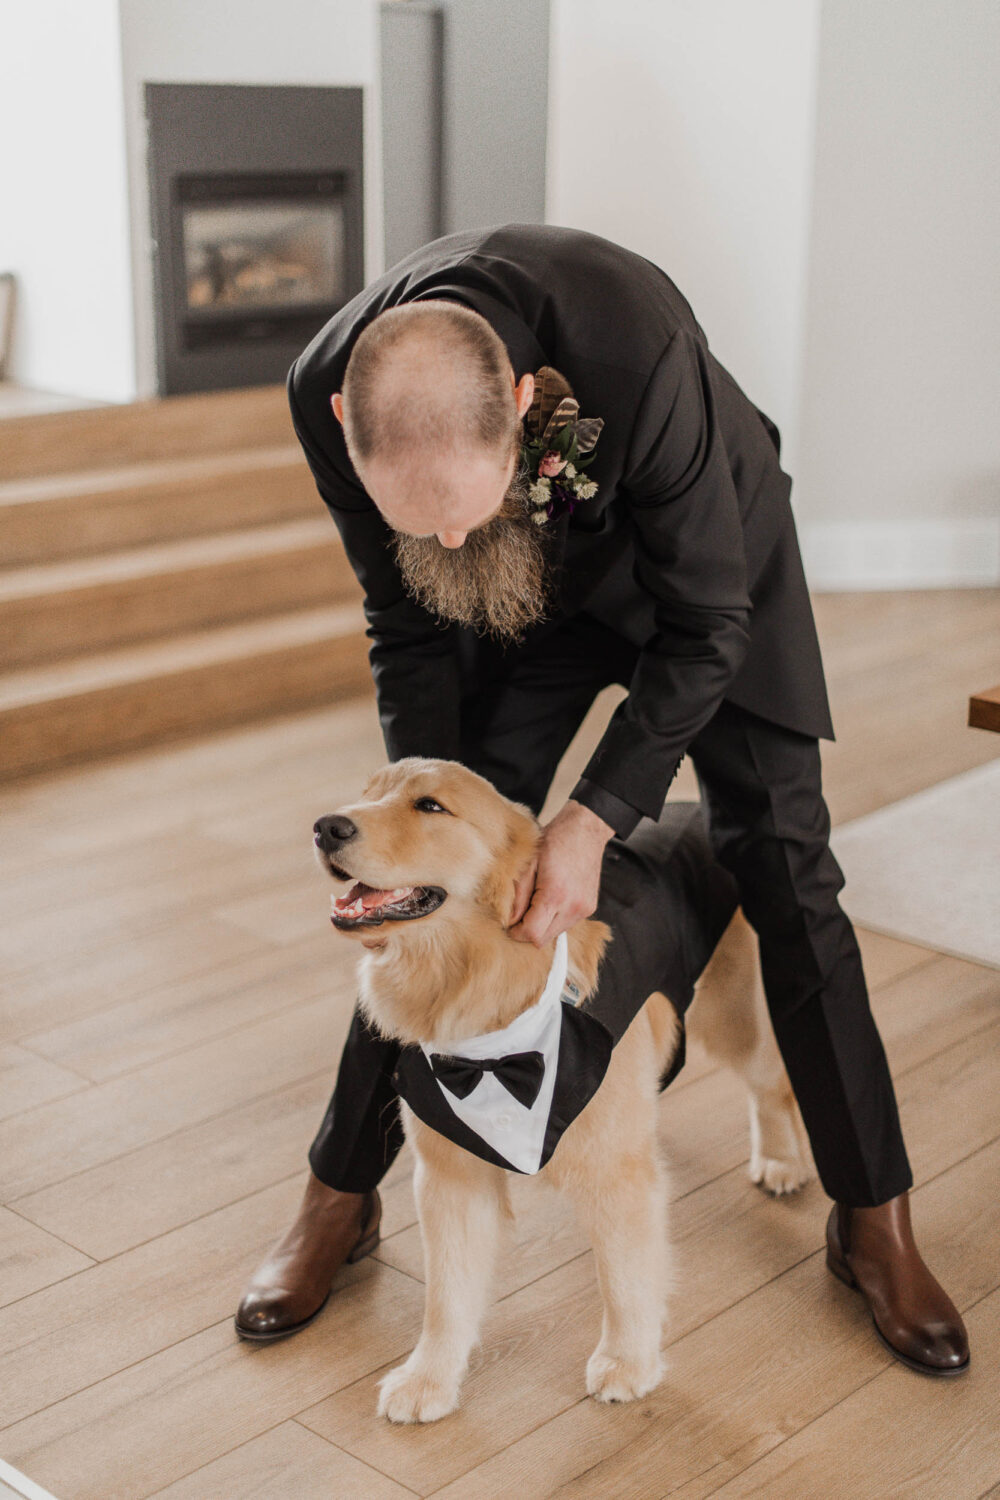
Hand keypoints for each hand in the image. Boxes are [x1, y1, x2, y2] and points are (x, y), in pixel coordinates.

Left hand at [508, 800, 613, 946]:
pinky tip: (552, 897)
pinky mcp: (590, 907)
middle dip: (529, 931)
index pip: (532, 933)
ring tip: (537, 900)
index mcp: (555, 895)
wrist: (586, 829)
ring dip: (543, 924)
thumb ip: (518, 896)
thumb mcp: (528, 864)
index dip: (517, 933)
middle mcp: (573, 906)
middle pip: (544, 939)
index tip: (510, 925)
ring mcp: (584, 909)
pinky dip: (556, 917)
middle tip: (520, 914)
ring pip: (556, 933)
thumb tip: (511, 920)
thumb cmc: (555, 840)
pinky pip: (567, 923)